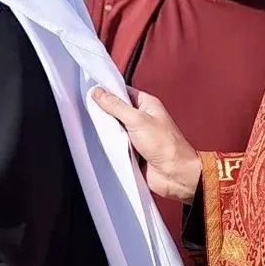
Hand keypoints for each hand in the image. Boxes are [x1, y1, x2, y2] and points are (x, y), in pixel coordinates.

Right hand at [91, 86, 201, 203]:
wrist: (175, 175)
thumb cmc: (167, 146)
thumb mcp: (137, 120)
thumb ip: (116, 106)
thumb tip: (98, 92)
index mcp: (146, 104)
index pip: (122, 91)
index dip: (107, 90)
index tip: (90, 91)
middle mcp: (141, 117)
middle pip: (115, 109)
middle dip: (103, 111)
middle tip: (89, 110)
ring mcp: (135, 134)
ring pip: (112, 126)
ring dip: (106, 129)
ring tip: (96, 128)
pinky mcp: (130, 149)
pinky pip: (114, 142)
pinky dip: (108, 143)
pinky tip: (101, 142)